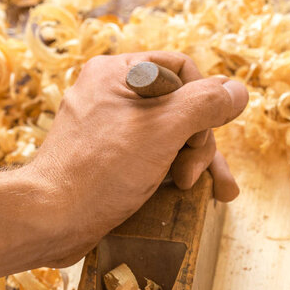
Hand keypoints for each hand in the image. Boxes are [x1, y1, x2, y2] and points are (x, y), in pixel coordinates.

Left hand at [28, 51, 247, 266]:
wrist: (51, 219)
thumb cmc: (103, 169)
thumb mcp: (164, 128)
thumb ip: (206, 103)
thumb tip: (238, 90)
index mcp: (119, 73)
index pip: (182, 69)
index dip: (204, 99)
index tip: (206, 132)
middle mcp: (113, 96)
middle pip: (180, 106)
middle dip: (201, 142)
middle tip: (199, 175)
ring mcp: (110, 130)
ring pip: (171, 135)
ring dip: (196, 162)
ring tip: (216, 194)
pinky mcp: (109, 161)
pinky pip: (153, 156)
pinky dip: (175, 172)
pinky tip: (193, 193)